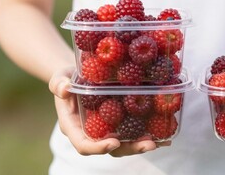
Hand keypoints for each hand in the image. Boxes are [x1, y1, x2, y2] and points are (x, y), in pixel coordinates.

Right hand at [49, 66, 169, 155]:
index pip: (84, 145)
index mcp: (75, 127)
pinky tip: (166, 134)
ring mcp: (108, 130)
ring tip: (160, 141)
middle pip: (111, 148)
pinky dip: (149, 133)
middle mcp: (93, 133)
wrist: (79, 76)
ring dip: (142, 143)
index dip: (99, 147)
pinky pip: (134, 131)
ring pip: (126, 143)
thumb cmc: (67, 78)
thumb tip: (64, 88)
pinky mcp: (121, 122)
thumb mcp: (60, 77)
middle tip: (147, 144)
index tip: (113, 143)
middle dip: (130, 148)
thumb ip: (59, 83)